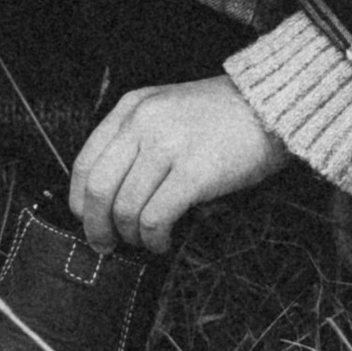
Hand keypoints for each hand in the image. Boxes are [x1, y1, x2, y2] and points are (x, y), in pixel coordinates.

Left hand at [69, 75, 291, 252]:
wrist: (272, 106)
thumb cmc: (222, 115)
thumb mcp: (168, 109)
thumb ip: (137, 139)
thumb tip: (110, 196)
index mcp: (132, 107)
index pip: (84, 162)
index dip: (79, 202)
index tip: (88, 221)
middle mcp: (144, 123)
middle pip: (97, 189)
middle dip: (96, 227)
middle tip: (107, 244)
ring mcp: (168, 146)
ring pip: (125, 208)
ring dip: (130, 236)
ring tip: (145, 242)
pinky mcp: (194, 172)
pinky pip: (155, 218)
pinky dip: (154, 239)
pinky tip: (164, 241)